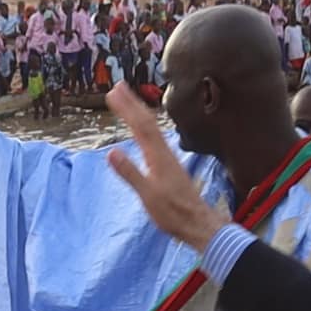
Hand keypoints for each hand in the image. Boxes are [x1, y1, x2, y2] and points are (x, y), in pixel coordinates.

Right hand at [107, 85, 228, 250]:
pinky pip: (155, 139)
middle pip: (147, 122)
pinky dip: (146, 127)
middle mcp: (164, 153)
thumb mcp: (148, 195)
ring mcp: (169, 159)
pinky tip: (144, 130)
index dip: (127, 108)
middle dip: (132, 103)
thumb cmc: (173, 213)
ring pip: (152, 129)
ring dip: (139, 112)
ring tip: (128, 100)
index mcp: (158, 157)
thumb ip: (130, 173)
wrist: (198, 223)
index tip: (113, 93)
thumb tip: (111, 151)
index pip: (140, 127)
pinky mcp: (170, 166)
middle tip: (118, 86)